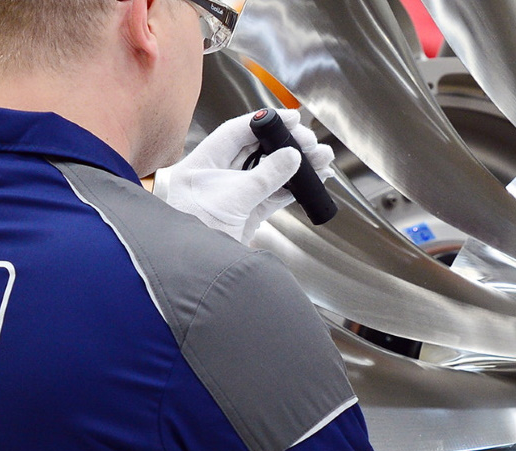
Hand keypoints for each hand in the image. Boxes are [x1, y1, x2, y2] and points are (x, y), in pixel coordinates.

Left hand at [154, 110, 334, 242]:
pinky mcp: (248, 213)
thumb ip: (265, 176)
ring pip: (270, 171)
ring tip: (321, 159)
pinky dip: (294, 187)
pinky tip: (312, 181)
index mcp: (205, 161)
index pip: (237, 132)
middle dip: (286, 143)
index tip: (290, 118)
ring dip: (296, 166)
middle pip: (258, 149)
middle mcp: (219, 174)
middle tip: (310, 141)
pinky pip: (276, 194)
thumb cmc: (194, 231)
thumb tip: (291, 156)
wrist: (194, 268)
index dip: (264, 121)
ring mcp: (235, 193)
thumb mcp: (234, 198)